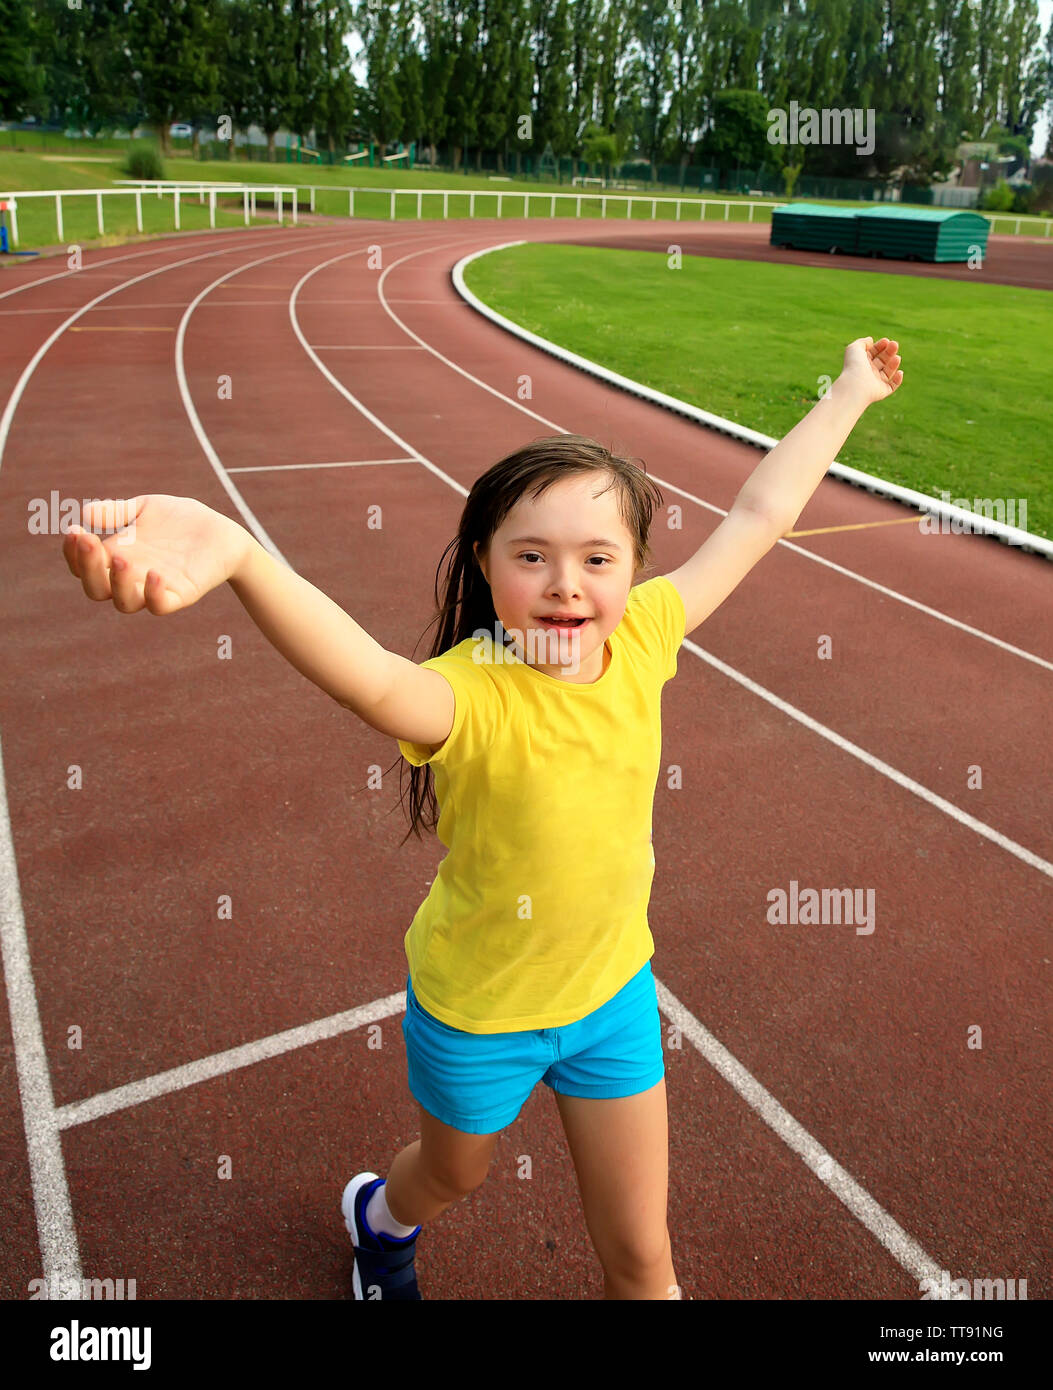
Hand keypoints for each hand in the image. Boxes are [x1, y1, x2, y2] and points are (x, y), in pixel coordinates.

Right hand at [61, 495, 250, 614]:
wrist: (221, 531)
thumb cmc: (178, 520)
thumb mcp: (145, 508)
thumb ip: (117, 511)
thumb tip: (86, 513)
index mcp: (116, 558)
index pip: (83, 567)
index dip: (72, 554)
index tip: (73, 530)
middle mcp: (130, 579)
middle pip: (97, 589)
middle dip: (88, 567)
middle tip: (88, 540)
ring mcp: (154, 589)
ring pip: (125, 603)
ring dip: (118, 583)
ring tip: (121, 558)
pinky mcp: (181, 595)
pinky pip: (161, 606)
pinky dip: (154, 594)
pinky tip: (155, 573)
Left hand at [838, 336, 902, 406]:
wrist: (855, 385)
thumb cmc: (854, 366)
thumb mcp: (854, 348)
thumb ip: (862, 342)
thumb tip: (870, 340)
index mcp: (861, 363)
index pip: (873, 353)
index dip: (880, 346)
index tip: (886, 341)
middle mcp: (868, 373)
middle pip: (882, 360)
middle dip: (889, 352)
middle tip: (895, 344)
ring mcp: (875, 383)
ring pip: (888, 372)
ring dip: (894, 363)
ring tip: (897, 357)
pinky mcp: (881, 392)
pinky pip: (892, 386)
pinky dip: (898, 380)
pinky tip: (900, 372)